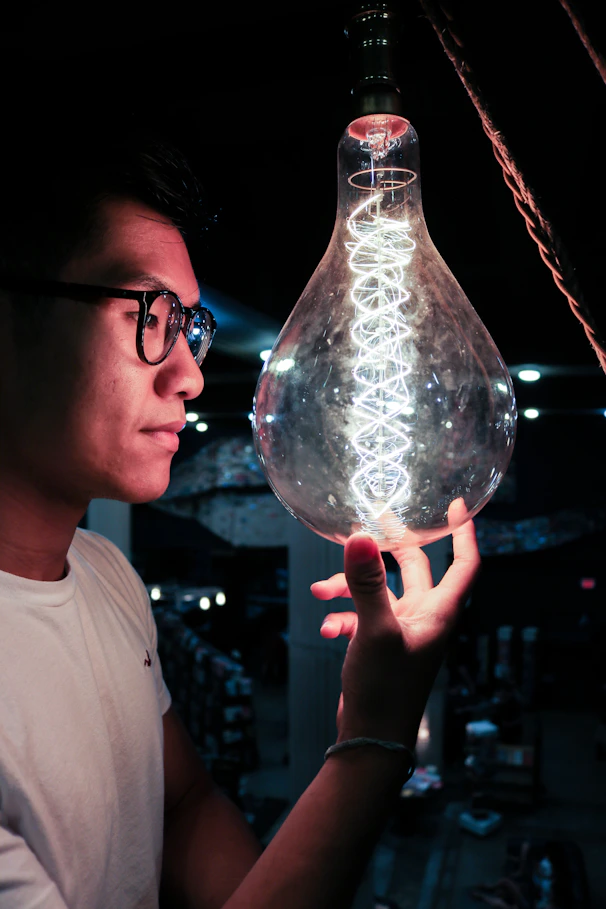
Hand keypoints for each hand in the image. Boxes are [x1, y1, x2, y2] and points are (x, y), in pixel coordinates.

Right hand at [311, 499, 479, 748]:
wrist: (370, 740)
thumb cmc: (385, 690)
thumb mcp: (375, 630)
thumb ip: (366, 583)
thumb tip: (360, 537)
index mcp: (438, 612)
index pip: (464, 564)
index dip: (463, 533)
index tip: (455, 507)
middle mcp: (425, 619)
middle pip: (415, 569)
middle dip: (391, 547)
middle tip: (371, 523)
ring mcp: (402, 632)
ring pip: (379, 592)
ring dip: (351, 587)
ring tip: (320, 590)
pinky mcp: (381, 647)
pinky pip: (362, 618)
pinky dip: (343, 617)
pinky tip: (326, 629)